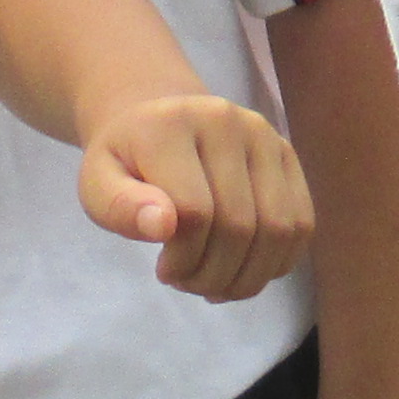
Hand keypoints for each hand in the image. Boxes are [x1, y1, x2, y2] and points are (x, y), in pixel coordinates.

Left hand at [78, 94, 315, 299]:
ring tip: (215, 282)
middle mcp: (226, 121)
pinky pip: (302, 223)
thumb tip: (162, 225)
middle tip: (188, 282)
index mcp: (172, 126)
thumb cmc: (125, 159)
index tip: (163, 270)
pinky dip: (278, 262)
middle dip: (214, 274)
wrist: (156, 116)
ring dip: (248, 276)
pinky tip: (245, 269)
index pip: (195, 211)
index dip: (183, 258)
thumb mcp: (96, 183)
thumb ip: (118, 207)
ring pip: (278, 229)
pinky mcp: (286, 153)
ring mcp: (264, 134)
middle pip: (240, 225)